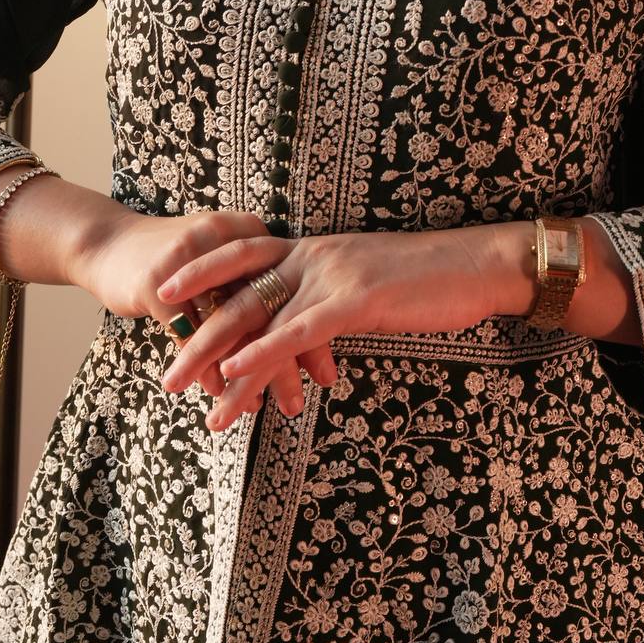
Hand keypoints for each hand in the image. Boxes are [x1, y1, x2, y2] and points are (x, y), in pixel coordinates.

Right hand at [73, 207, 335, 407]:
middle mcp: (222, 242)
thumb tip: (304, 325)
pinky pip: (189, 331)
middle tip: (298, 401)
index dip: (311, 331)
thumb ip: (259, 281)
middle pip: (265, 307)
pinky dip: (206, 364)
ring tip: (259, 407)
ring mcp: (189, 262)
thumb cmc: (172, 258)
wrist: (105, 241)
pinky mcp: (156, 284)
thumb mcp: (222, 258)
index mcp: (246, 233)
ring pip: (230, 324)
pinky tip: (218, 391)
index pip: (289, 287)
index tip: (325, 372)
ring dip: (245, 371)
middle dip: (284, 359)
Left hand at [157, 226, 498, 430]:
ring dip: (216, 359)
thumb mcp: (369, 283)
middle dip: (194, 334)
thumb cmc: (430, 279)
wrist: (479, 263)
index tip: (163, 294)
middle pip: (237, 293)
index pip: (243, 256)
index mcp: (315, 250)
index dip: (200, 272)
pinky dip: (264, 351)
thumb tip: (313, 329)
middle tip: (164, 373)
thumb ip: (334, 300)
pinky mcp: (356, 299)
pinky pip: (298, 329)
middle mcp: (313, 256)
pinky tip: (236, 373)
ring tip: (184, 392)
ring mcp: (332, 275)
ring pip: (259, 318)